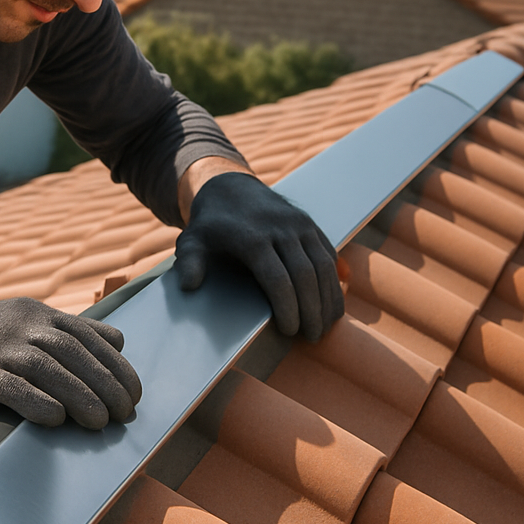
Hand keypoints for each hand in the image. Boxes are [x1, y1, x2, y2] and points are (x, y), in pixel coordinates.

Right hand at [0, 293, 141, 428]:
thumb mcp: (32, 321)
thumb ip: (74, 331)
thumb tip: (120, 342)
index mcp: (41, 314)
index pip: (88, 337)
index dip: (115, 366)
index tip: (134, 393)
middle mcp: (24, 326)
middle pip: (72, 353)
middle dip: (104, 384)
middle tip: (124, 412)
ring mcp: (0, 348)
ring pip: (46, 369)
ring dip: (79, 396)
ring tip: (100, 422)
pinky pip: (10, 387)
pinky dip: (35, 402)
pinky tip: (56, 419)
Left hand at [175, 171, 343, 340]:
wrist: (228, 186)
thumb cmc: (210, 224)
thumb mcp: (192, 241)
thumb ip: (189, 262)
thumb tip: (189, 286)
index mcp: (252, 237)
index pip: (277, 278)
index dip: (287, 308)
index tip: (289, 331)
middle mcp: (281, 228)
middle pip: (306, 275)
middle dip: (312, 310)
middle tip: (311, 337)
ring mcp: (299, 224)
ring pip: (324, 265)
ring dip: (328, 298)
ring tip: (325, 326)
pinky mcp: (310, 223)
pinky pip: (329, 254)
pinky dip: (334, 281)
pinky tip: (332, 304)